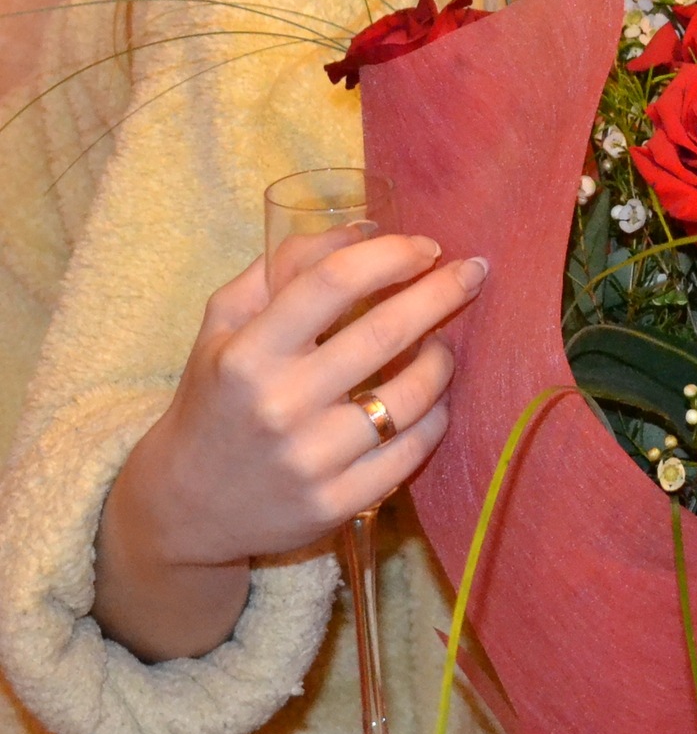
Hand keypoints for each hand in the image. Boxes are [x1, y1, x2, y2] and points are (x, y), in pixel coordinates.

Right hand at [94, 231, 485, 659]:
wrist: (187, 505)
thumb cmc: (215, 396)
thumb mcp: (225, 324)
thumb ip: (283, 267)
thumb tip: (363, 228)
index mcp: (248, 353)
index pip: (332, 283)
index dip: (389, 255)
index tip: (426, 246)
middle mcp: (280, 405)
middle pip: (384, 333)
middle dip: (440, 293)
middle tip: (471, 272)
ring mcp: (312, 461)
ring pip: (410, 397)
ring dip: (441, 359)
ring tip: (441, 344)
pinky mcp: (337, 505)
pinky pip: (411, 452)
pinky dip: (435, 417)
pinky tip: (432, 399)